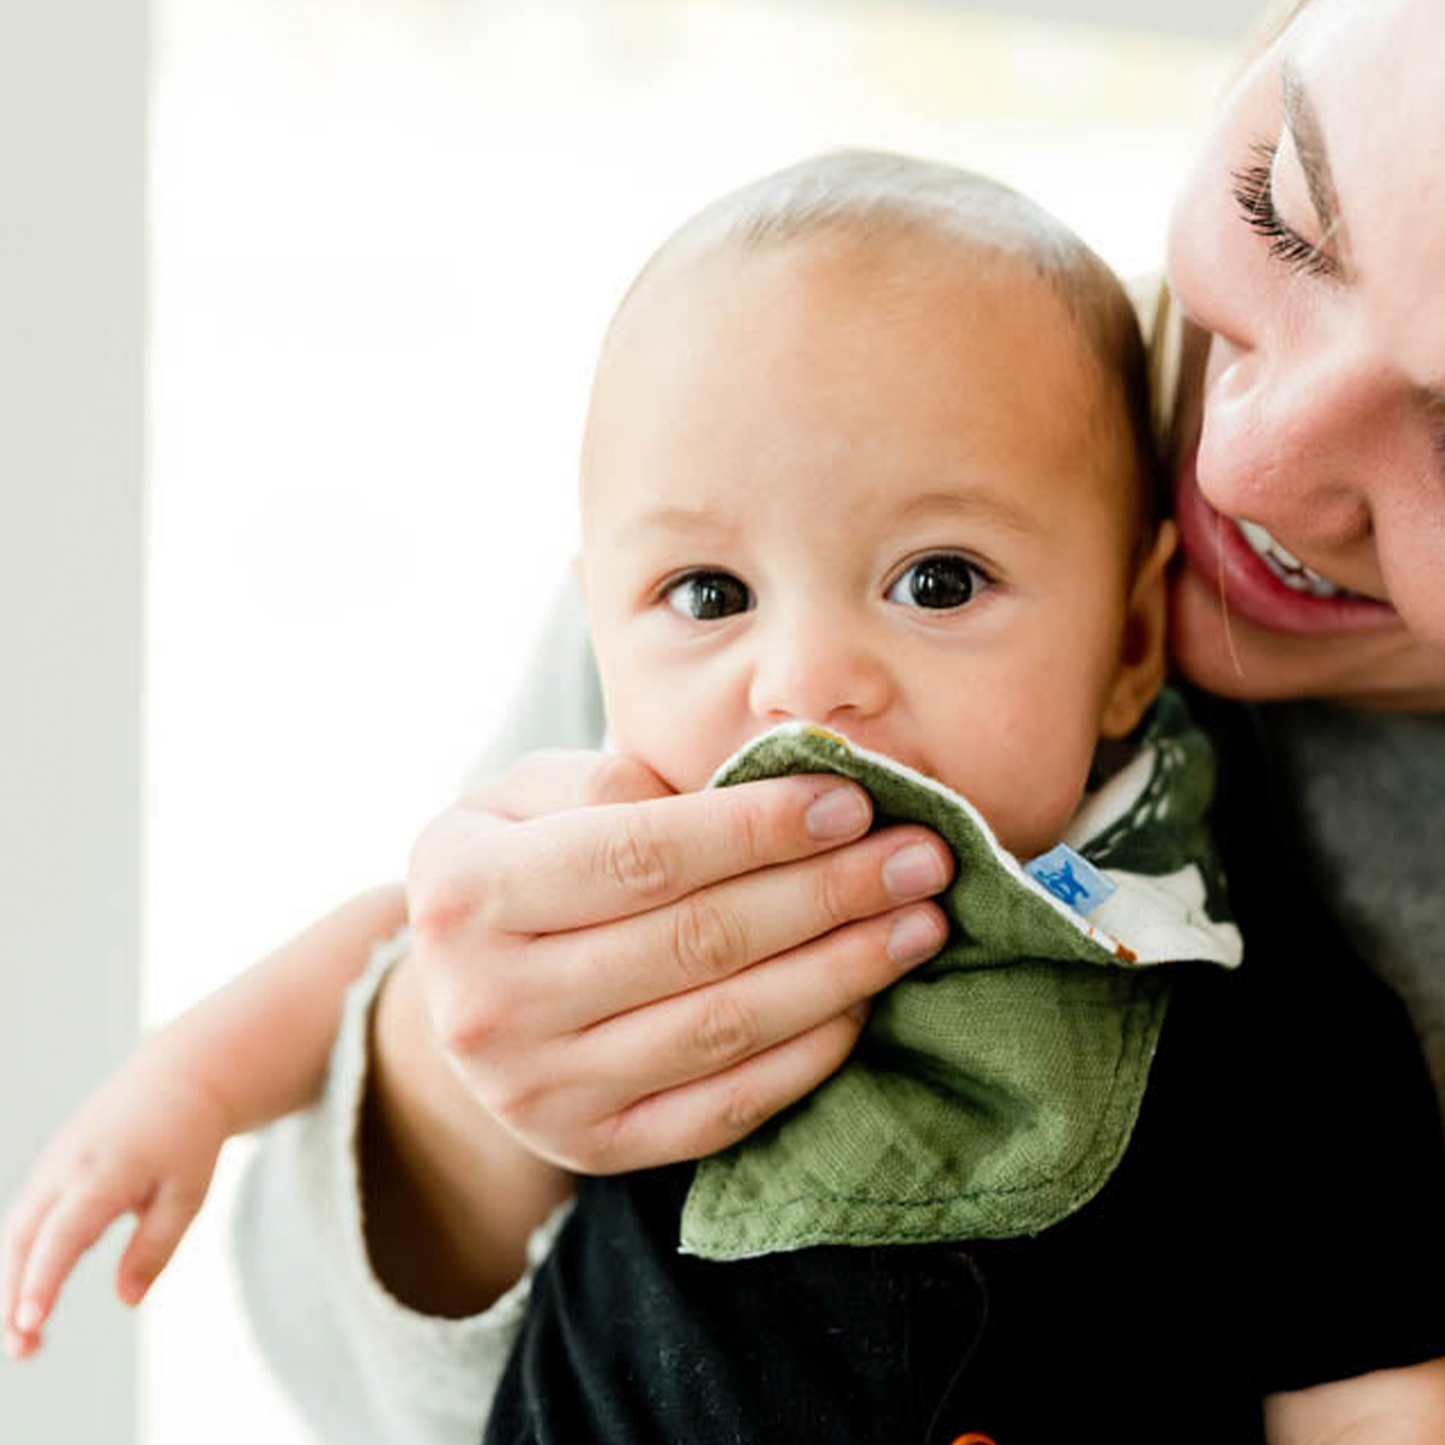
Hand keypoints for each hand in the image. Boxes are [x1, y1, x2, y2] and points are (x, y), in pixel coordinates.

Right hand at [1, 1048, 229, 1358]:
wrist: (178, 1077)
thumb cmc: (187, 1138)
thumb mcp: (188, 1192)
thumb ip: (156, 1246)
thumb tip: (128, 1300)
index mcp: (106, 1170)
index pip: (64, 1233)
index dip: (43, 1279)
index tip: (30, 1322)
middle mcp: (67, 1166)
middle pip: (23, 1239)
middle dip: (13, 1297)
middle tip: (25, 1352)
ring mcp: (51, 1164)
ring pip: (15, 1232)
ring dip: (10, 1284)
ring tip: (29, 1338)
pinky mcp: (48, 1168)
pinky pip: (24, 1219)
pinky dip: (19, 1260)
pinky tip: (31, 1298)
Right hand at [405, 748, 952, 1174]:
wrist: (459, 992)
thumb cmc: (515, 862)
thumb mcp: (527, 795)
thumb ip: (622, 785)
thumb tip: (763, 787)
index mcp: (467, 892)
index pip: (642, 856)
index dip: (757, 829)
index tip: (852, 803)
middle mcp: (493, 1003)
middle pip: (696, 942)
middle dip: (827, 894)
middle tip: (920, 859)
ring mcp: (542, 1091)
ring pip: (722, 1027)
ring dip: (839, 972)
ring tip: (919, 923)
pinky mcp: (594, 1147)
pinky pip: (723, 1108)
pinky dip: (806, 1055)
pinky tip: (864, 1002)